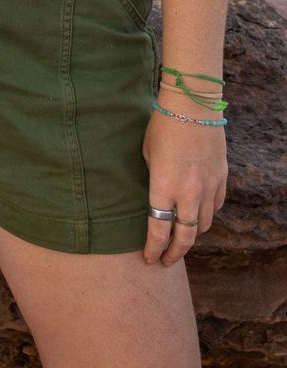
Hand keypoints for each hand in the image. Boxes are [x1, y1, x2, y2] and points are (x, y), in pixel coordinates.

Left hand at [142, 110, 226, 265]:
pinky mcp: (221, 179)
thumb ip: (153, 180)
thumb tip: (156, 195)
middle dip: (174, 254)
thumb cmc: (162, 125)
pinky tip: (198, 216)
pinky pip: (215, 207)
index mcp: (163, 187)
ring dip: (192, 236)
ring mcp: (208, 187)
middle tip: (166, 261)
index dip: (153, 249)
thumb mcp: (147, 154)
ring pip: (203, 226)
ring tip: (181, 239)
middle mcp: (188, 193)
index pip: (159, 230)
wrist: (193, 105)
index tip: (149, 259)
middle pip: (185, 237)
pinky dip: (206, 216)